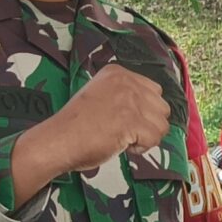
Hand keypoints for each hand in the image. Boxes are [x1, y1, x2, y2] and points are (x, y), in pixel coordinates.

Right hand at [23, 67, 171, 175]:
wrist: (59, 139)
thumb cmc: (76, 124)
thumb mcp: (100, 95)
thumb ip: (123, 95)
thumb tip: (150, 109)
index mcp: (117, 73)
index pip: (154, 91)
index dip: (143, 111)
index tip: (123, 119)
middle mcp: (126, 82)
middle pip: (162, 107)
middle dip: (148, 124)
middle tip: (125, 131)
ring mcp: (130, 100)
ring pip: (162, 124)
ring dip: (146, 136)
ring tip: (123, 138)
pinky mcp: (132, 120)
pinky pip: (155, 138)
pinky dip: (141, 148)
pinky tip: (122, 145)